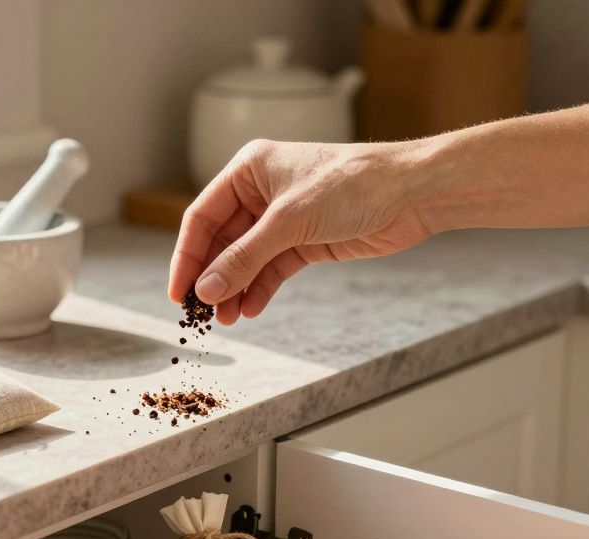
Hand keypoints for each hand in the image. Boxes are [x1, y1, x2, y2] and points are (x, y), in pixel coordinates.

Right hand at [169, 139, 436, 323]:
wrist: (410, 193)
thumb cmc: (352, 185)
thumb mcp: (289, 221)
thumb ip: (245, 257)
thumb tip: (208, 289)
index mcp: (248, 169)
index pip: (202, 216)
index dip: (187, 256)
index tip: (178, 292)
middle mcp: (261, 191)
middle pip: (222, 241)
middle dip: (213, 277)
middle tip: (200, 314)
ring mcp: (283, 218)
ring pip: (246, 259)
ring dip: (235, 288)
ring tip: (226, 319)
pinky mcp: (305, 240)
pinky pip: (271, 268)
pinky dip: (260, 289)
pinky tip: (251, 309)